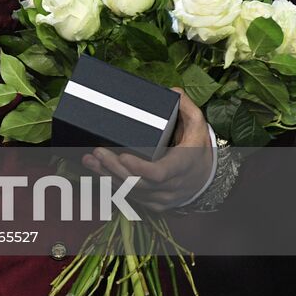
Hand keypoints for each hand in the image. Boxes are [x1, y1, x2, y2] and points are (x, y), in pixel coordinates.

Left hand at [81, 88, 213, 211]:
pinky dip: (113, 184)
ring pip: (132, 192)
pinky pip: (131, 197)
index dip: (140, 168)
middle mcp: (173, 185)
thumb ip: (186, 107)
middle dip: (115, 168)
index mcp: (183, 164)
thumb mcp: (198, 125)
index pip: (160, 173)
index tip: (123, 156)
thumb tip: (172, 92)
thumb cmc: (197, 148)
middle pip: (139, 183)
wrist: (206, 177)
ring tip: (89, 160)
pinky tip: (97, 171)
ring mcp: (162, 197)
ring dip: (108, 176)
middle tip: (97, 151)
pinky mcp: (153, 203)